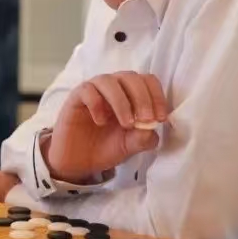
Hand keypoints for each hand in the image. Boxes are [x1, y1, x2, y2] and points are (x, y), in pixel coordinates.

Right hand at [45, 72, 168, 181]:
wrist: (79, 161)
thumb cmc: (106, 147)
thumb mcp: (130, 146)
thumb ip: (143, 138)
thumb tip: (152, 129)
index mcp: (131, 94)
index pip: (148, 81)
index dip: (157, 96)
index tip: (161, 118)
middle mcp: (114, 87)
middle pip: (131, 77)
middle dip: (142, 98)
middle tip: (146, 119)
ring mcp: (94, 90)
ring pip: (109, 81)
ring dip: (122, 102)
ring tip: (127, 124)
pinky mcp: (76, 97)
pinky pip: (87, 90)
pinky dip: (97, 103)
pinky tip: (101, 121)